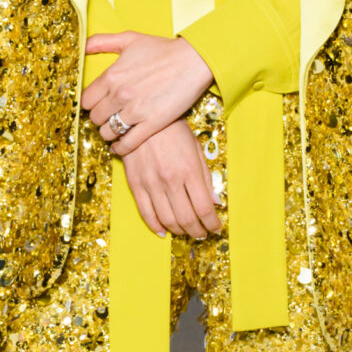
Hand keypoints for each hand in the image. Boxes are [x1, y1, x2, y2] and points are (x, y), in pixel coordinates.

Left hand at [80, 30, 213, 157]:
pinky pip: (127, 144)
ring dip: (109, 133)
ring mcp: (135, 111)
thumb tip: (84, 47)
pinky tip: (120, 146)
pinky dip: (120, 148)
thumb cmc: (163, 49)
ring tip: (115, 130)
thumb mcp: (130, 39)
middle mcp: (119, 95)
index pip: (86, 100)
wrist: (193, 61)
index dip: (90, 104)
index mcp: (111, 76)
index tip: (96, 105)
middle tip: (107, 117)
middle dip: (99, 118)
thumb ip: (103, 41)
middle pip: (95, 118)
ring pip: (108, 132)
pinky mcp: (152, 124)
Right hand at [119, 119, 223, 240]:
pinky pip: (146, 212)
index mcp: (189, 170)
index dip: (212, 223)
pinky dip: (156, 226)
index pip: (204, 208)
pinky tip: (164, 231)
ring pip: (167, 219)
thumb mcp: (196, 148)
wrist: (142, 118)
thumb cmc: (174, 130)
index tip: (216, 228)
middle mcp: (171, 180)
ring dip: (179, 230)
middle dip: (197, 231)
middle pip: (186, 218)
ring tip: (186, 231)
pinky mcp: (135, 184)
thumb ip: (206, 177)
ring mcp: (151, 183)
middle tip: (202, 234)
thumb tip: (215, 202)